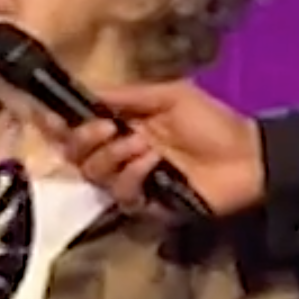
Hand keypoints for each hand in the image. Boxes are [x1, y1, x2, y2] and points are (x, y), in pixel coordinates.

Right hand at [48, 79, 264, 217]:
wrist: (248, 157)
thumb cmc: (212, 121)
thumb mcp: (169, 95)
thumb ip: (128, 95)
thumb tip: (87, 93)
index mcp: (121, 124)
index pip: (77, 127)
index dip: (59, 123)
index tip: (50, 117)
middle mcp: (119, 153)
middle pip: (76, 154)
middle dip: (82, 139)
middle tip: (104, 128)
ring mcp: (131, 180)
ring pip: (94, 174)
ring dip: (113, 155)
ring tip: (143, 143)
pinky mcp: (146, 205)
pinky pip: (121, 194)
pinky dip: (132, 174)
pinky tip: (152, 161)